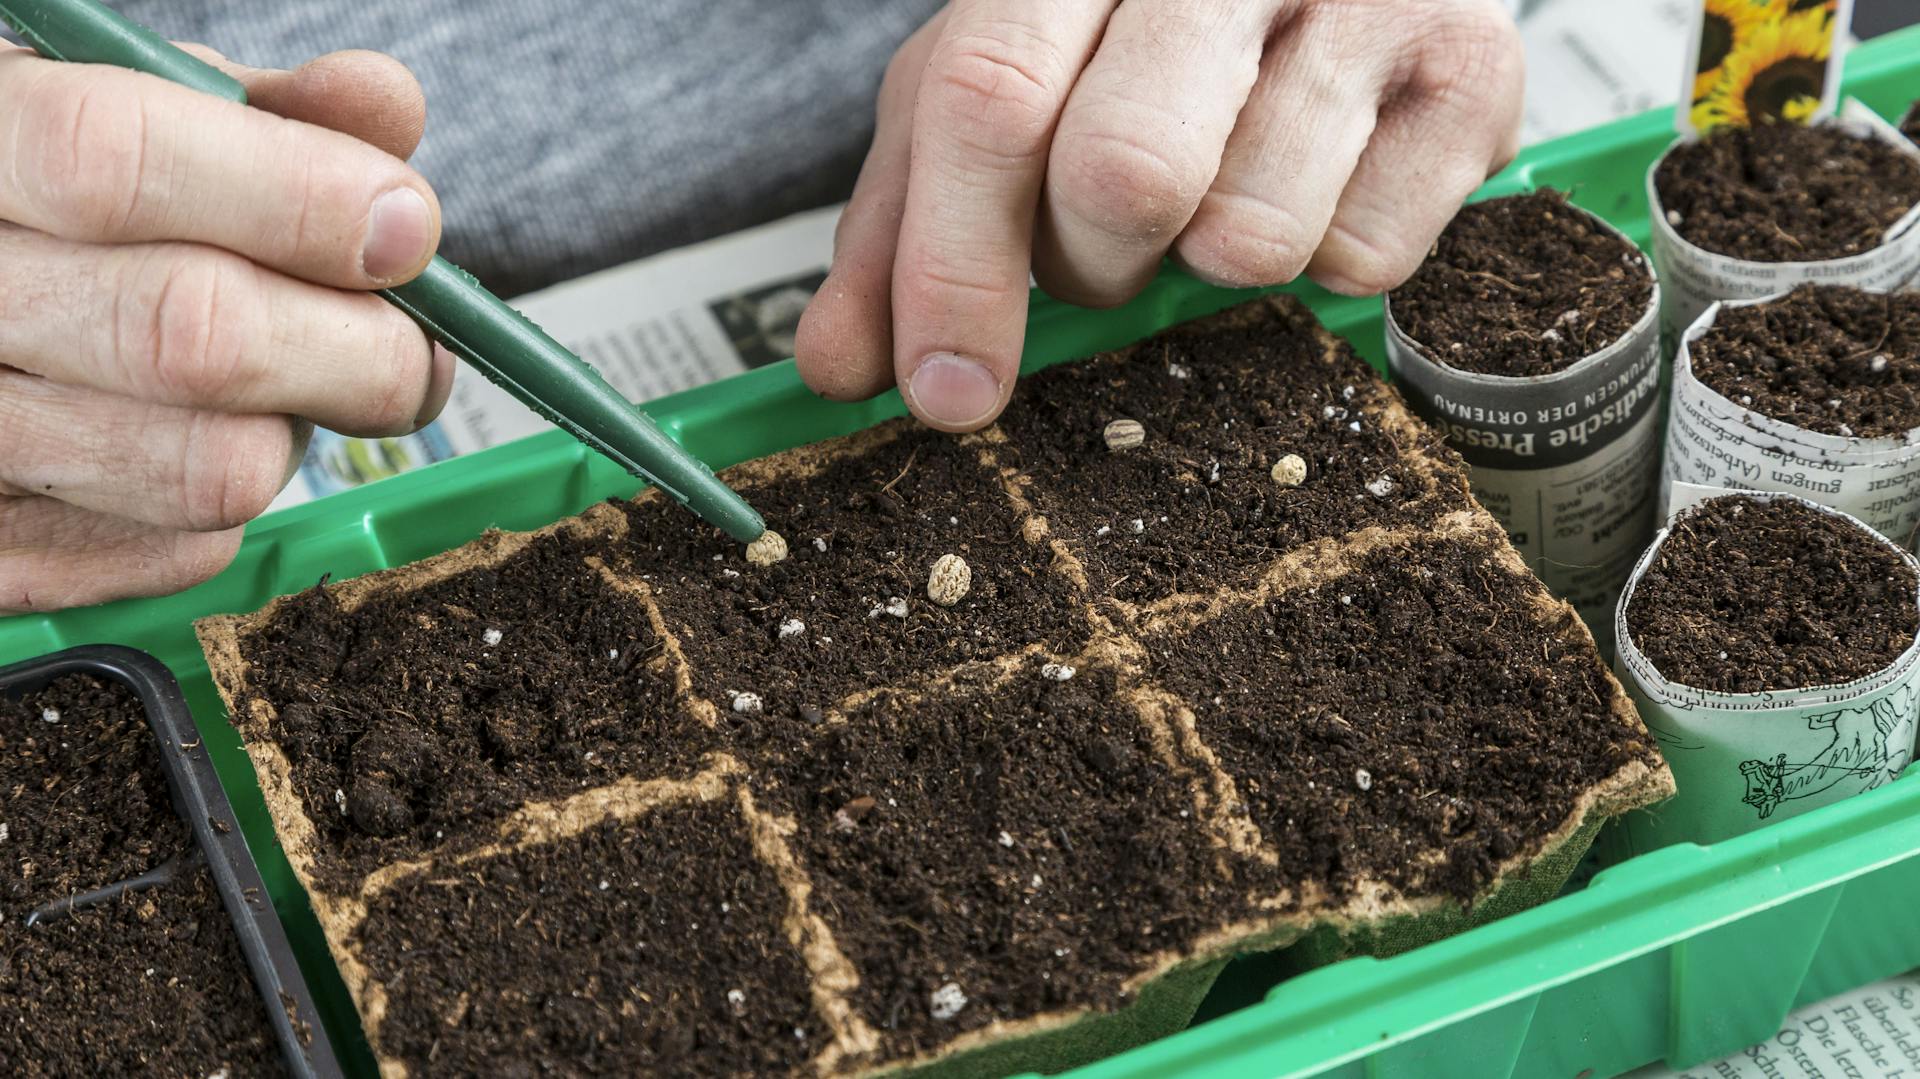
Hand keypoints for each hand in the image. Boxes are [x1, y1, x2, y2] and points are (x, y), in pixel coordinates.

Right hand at [0, 47, 450, 611]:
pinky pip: (180, 553)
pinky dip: (232, 506)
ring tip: (287, 385)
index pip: (114, 164)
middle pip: (190, 338)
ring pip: (208, 470)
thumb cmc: (56, 198)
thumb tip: (385, 107)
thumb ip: (264, 113)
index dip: (296, 201)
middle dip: (358, 349)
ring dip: (294, 432)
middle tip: (410, 341)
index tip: (405, 227)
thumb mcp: (135, 108)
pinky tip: (202, 440)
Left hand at [795, 0, 1523, 431]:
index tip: (947, 391)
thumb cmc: (1140, 33)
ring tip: (1219, 192)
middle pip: (1122, 174)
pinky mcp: (1474, 65)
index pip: (988, 99)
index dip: (953, 266)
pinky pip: (1363, 255)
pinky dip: (1322, 256)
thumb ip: (908, 225)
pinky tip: (1316, 183)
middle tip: (1106, 247)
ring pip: (1249, 232)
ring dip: (1209, 261)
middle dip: (1094, 265)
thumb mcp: (1000, 96)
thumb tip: (843, 369)